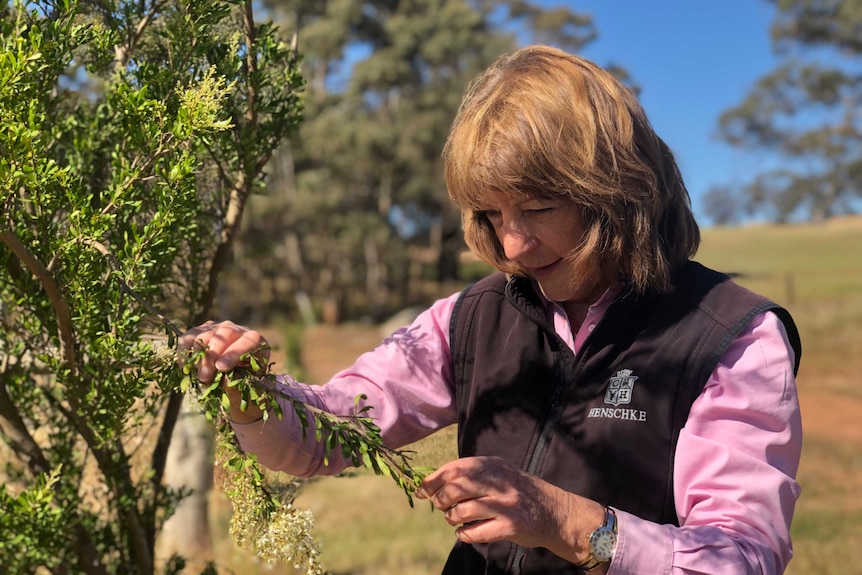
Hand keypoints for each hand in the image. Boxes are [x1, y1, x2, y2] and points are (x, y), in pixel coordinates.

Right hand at [177, 320, 270, 422]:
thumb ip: (236, 383)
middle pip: (225, 333)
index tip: (221, 368)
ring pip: (205, 334)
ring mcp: (218, 328)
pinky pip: (189, 337)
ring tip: (198, 376)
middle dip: (212, 355)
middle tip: (205, 377)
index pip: (249, 340)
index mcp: (256, 341)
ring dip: (198, 357)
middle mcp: (238, 330)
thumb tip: (224, 379)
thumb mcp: (244, 387)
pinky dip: (184, 352)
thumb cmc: (243, 384)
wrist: (232, 381)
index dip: (234, 353)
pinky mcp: (201, 331)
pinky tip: (185, 368)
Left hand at [416, 456, 603, 565]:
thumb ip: (472, 475)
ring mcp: (506, 504)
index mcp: (493, 465)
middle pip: (456, 488)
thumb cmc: (519, 492)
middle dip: (441, 500)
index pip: (455, 468)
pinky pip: (476, 532)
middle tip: (441, 507)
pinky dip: (464, 534)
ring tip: (455, 519)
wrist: (555, 512)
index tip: (421, 491)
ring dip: (451, 517)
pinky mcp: (511, 525)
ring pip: (463, 510)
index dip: (433, 480)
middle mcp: (500, 481)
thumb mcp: (499, 473)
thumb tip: (433, 483)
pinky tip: (466, 532)